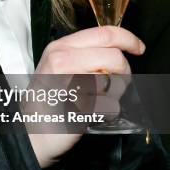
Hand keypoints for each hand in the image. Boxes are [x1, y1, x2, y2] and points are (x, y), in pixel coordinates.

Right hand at [29, 26, 144, 167]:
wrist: (30, 135)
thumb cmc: (49, 101)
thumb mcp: (61, 68)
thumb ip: (87, 55)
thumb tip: (120, 51)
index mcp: (60, 47)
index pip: (103, 34)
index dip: (128, 39)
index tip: (139, 49)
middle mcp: (61, 60)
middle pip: (114, 58)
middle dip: (124, 72)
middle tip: (117, 84)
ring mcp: (67, 83)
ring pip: (115, 83)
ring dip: (115, 95)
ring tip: (98, 101)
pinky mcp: (76, 108)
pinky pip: (111, 106)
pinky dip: (109, 113)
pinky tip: (93, 115)